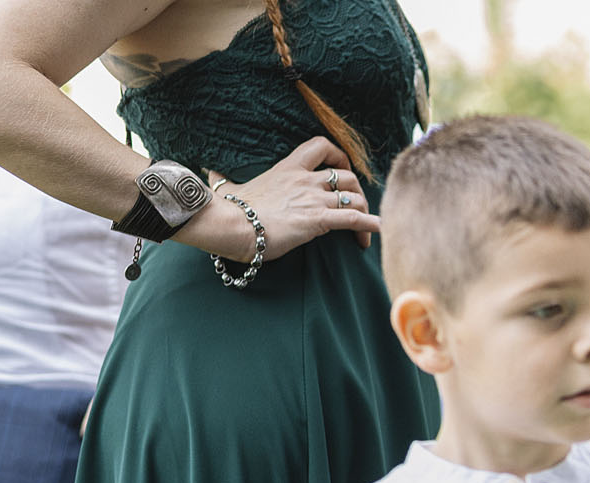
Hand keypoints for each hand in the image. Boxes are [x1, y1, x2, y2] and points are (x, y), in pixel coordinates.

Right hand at [180, 137, 379, 259]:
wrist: (232, 225)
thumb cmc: (231, 209)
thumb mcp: (227, 187)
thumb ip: (223, 178)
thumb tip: (211, 173)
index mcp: (288, 168)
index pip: (320, 146)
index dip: (338, 156)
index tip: (342, 169)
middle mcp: (305, 180)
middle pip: (347, 177)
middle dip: (358, 191)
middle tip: (358, 207)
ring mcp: (313, 199)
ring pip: (354, 198)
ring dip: (366, 212)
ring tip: (368, 228)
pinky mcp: (318, 220)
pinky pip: (353, 219)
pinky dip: (370, 224)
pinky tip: (378, 229)